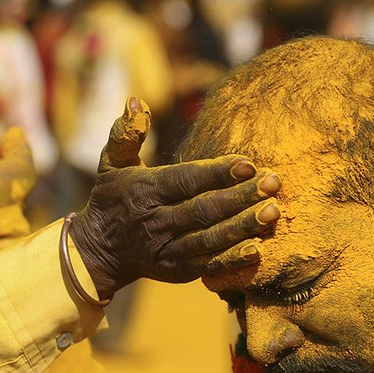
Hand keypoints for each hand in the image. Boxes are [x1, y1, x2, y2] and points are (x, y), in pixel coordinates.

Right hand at [68, 97, 279, 297]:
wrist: (99, 250)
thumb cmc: (113, 197)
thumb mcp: (111, 163)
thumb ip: (126, 133)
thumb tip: (136, 101)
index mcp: (143, 192)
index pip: (184, 181)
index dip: (217, 173)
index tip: (248, 164)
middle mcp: (154, 223)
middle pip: (202, 211)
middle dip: (240, 197)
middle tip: (273, 183)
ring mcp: (165, 251)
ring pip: (209, 240)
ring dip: (243, 227)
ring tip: (274, 212)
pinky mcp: (175, 272)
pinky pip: (207, 266)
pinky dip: (232, 259)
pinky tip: (258, 248)